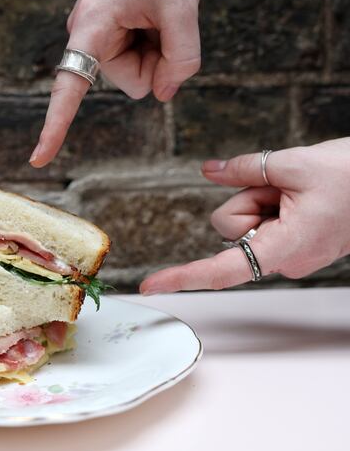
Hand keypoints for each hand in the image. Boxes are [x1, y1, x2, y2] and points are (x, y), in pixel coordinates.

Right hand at [30, 0, 204, 166]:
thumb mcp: (184, 7)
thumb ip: (181, 58)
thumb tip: (166, 93)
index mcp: (92, 26)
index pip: (68, 88)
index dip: (55, 126)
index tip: (38, 159)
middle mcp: (88, 32)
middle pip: (128, 81)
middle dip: (157, 63)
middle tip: (170, 21)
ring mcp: (100, 28)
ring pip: (136, 69)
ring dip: (159, 49)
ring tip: (164, 10)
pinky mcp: (112, 24)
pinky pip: (137, 51)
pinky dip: (157, 39)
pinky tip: (160, 10)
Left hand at [140, 138, 349, 293]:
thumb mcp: (293, 164)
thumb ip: (243, 168)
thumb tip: (207, 170)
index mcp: (286, 248)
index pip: (222, 268)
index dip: (182, 276)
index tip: (150, 286)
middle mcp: (285, 259)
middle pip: (229, 227)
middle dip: (246, 199)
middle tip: (285, 187)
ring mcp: (289, 253)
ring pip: (243, 220)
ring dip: (261, 198)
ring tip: (299, 191)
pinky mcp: (292, 242)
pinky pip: (261, 219)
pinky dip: (271, 202)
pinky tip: (300, 196)